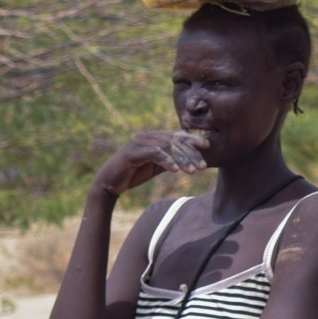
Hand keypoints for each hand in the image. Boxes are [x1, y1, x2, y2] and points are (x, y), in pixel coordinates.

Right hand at [90, 131, 211, 198]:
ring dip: (181, 159)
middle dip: (190, 153)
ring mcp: (139, 143)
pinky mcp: (133, 153)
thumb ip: (170, 160)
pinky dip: (166, 161)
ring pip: (166, 147)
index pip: (176, 136)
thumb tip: (189, 160)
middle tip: (202, 166)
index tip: (208, 146)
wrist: (109, 182)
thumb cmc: (133, 174)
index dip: (192, 140)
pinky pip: (154, 154)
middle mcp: (147, 137)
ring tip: (192, 171)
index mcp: (153, 138)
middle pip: (174, 141)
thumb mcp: (155, 166)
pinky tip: (175, 170)